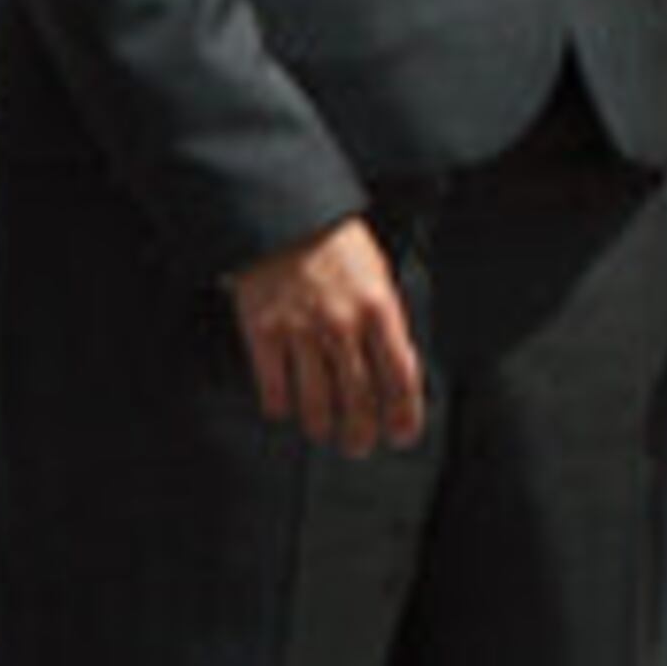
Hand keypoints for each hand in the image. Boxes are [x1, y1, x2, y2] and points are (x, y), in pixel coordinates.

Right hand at [227, 215, 424, 454]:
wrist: (285, 218)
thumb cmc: (338, 247)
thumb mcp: (378, 274)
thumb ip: (387, 320)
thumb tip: (398, 369)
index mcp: (380, 307)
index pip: (400, 374)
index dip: (404, 412)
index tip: (403, 436)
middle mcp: (343, 324)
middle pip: (360, 396)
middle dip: (363, 431)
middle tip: (361, 448)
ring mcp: (300, 331)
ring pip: (316, 399)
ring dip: (323, 426)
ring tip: (326, 435)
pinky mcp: (262, 332)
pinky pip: (273, 385)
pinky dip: (280, 406)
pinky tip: (285, 412)